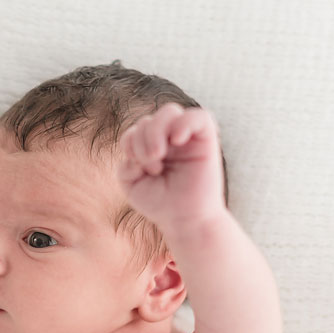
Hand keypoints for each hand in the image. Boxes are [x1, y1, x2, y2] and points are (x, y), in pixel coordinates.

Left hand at [115, 102, 225, 232]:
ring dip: (155, 132)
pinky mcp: (207, 140)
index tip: (139, 169)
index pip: (136, 129)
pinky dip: (185, 123)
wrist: (186, 220)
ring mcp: (188, 139)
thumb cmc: (161, 204)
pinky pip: (200, 117)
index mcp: (152, 147)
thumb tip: (136, 150)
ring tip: (158, 156)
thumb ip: (126, 163)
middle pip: (150, 118)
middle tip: (151, 164)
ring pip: (169, 112)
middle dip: (142, 139)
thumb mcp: (132, 184)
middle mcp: (170, 140)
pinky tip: (177, 140)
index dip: (130, 143)